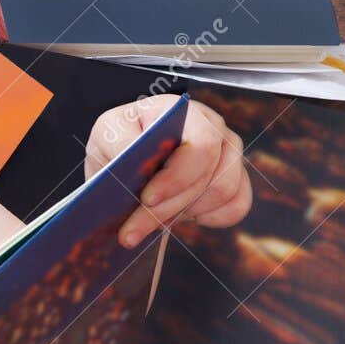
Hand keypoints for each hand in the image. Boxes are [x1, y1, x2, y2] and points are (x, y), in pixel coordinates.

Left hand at [85, 95, 251, 247]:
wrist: (126, 161)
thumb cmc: (118, 142)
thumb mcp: (107, 134)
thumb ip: (120, 142)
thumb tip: (140, 159)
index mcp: (183, 110)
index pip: (200, 144)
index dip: (177, 176)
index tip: (147, 199)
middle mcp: (214, 127)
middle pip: (207, 176)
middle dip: (167, 209)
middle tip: (130, 233)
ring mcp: (230, 152)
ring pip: (222, 193)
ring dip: (182, 214)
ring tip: (151, 218)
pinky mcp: (237, 178)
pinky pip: (237, 206)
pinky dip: (208, 219)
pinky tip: (181, 216)